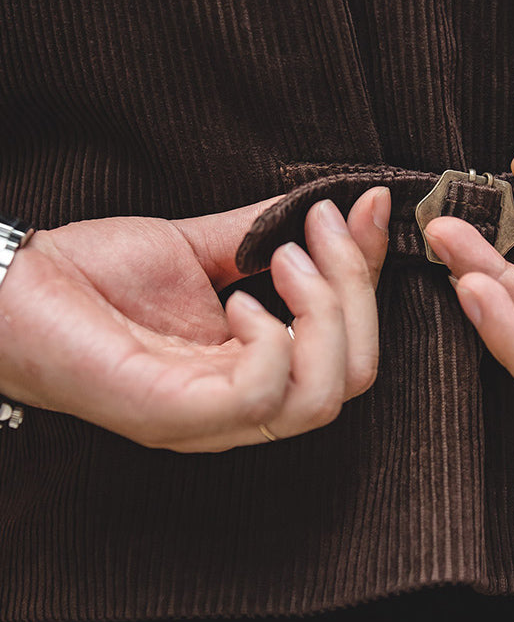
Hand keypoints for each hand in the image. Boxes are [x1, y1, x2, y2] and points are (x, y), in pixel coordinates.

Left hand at [0, 188, 389, 450]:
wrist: (11, 285)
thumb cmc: (100, 273)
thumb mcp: (213, 246)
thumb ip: (284, 234)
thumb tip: (361, 202)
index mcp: (257, 374)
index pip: (355, 353)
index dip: (368, 279)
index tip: (363, 208)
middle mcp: (242, 410)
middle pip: (354, 379)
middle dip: (354, 292)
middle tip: (318, 230)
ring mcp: (209, 420)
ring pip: (322, 397)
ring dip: (322, 311)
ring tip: (278, 260)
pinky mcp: (171, 414)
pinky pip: (262, 396)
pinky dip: (270, 338)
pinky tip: (235, 300)